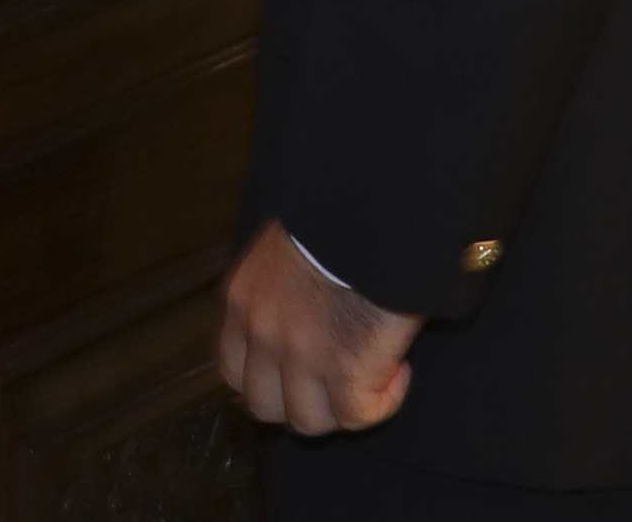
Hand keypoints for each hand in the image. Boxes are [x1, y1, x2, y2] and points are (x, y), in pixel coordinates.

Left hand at [219, 222, 421, 434]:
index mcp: (241, 298)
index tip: (297, 375)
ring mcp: (299, 355)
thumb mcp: (285, 246)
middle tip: (335, 384)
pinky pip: (356, 415)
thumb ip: (277, 286)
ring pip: (307, 420)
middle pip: (263, 405)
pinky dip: (381, 402)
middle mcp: (260, 331)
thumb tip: (300, 312)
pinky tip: (398, 372)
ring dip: (341, 408)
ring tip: (372, 378)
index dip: (268, 381)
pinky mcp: (345, 370)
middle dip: (300, 402)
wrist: (375, 211)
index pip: (232, 369)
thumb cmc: (341, 218)